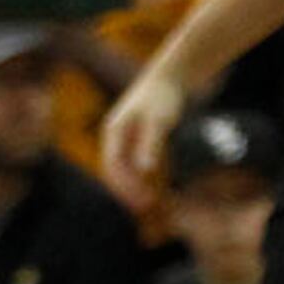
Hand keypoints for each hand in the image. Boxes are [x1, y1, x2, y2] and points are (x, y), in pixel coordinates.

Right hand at [101, 70, 186, 201]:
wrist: (171, 77)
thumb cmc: (163, 98)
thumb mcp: (158, 121)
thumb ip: (150, 144)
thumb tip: (144, 169)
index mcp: (114, 131)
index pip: (112, 165)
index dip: (123, 185)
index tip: (138, 200)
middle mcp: (114, 134)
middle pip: (113, 168)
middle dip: (125, 188)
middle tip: (143, 206)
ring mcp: (123, 135)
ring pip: (121, 166)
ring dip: (131, 184)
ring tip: (147, 200)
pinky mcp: (135, 135)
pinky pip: (131, 160)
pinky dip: (138, 174)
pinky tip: (150, 184)